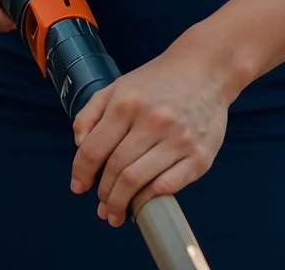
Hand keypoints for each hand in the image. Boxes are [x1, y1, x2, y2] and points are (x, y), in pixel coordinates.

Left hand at [68, 43, 233, 226]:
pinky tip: (142, 203)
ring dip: (121, 203)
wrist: (206, 71)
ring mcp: (179, 139)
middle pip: (116, 169)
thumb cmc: (158, 82)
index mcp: (127, 104)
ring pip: (138, 181)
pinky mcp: (199, 156)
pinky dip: (149, 199)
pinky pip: (168, 186)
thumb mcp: (117, 87)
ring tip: (116, 213)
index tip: (79, 187)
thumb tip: (79, 145)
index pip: (93, 150)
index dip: (81, 173)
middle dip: (103, 194)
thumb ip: (90, 113)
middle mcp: (153, 121)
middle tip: (101, 206)